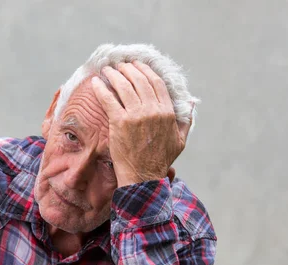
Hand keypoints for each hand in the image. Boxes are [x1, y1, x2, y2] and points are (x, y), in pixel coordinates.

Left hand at [91, 61, 191, 186]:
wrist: (143, 176)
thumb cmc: (160, 160)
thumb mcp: (180, 140)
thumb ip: (186, 120)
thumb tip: (192, 103)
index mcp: (167, 112)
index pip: (156, 83)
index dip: (145, 71)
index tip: (136, 65)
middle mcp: (153, 110)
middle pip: (139, 80)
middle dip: (128, 69)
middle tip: (120, 65)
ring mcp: (136, 115)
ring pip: (124, 86)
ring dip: (114, 75)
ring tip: (108, 70)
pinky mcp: (120, 122)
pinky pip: (109, 100)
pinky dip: (101, 89)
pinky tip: (96, 83)